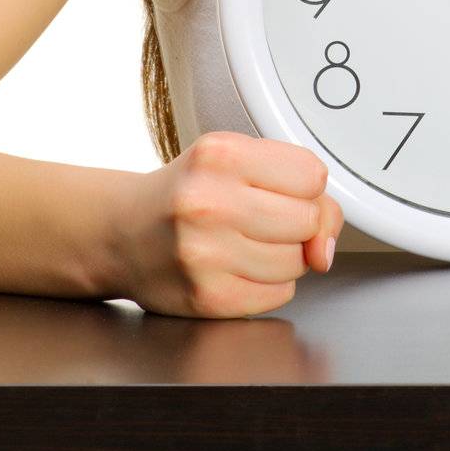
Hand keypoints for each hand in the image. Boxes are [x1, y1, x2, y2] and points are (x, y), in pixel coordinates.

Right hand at [108, 131, 343, 317]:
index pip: (312, 176)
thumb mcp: (236, 163)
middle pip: (308, 220)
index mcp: (220, 154)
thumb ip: (300, 189)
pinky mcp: (208, 296)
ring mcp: (206, 253)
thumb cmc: (188, 193)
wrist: (123, 233)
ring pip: (297, 261)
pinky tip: (237, 267)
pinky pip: (279, 294)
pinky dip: (268, 284)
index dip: (305, 186)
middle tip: (260, 217)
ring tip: (244, 242)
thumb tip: (326, 250)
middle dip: (296, 223)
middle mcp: (209, 202)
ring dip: (283, 256)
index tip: (280, 188)